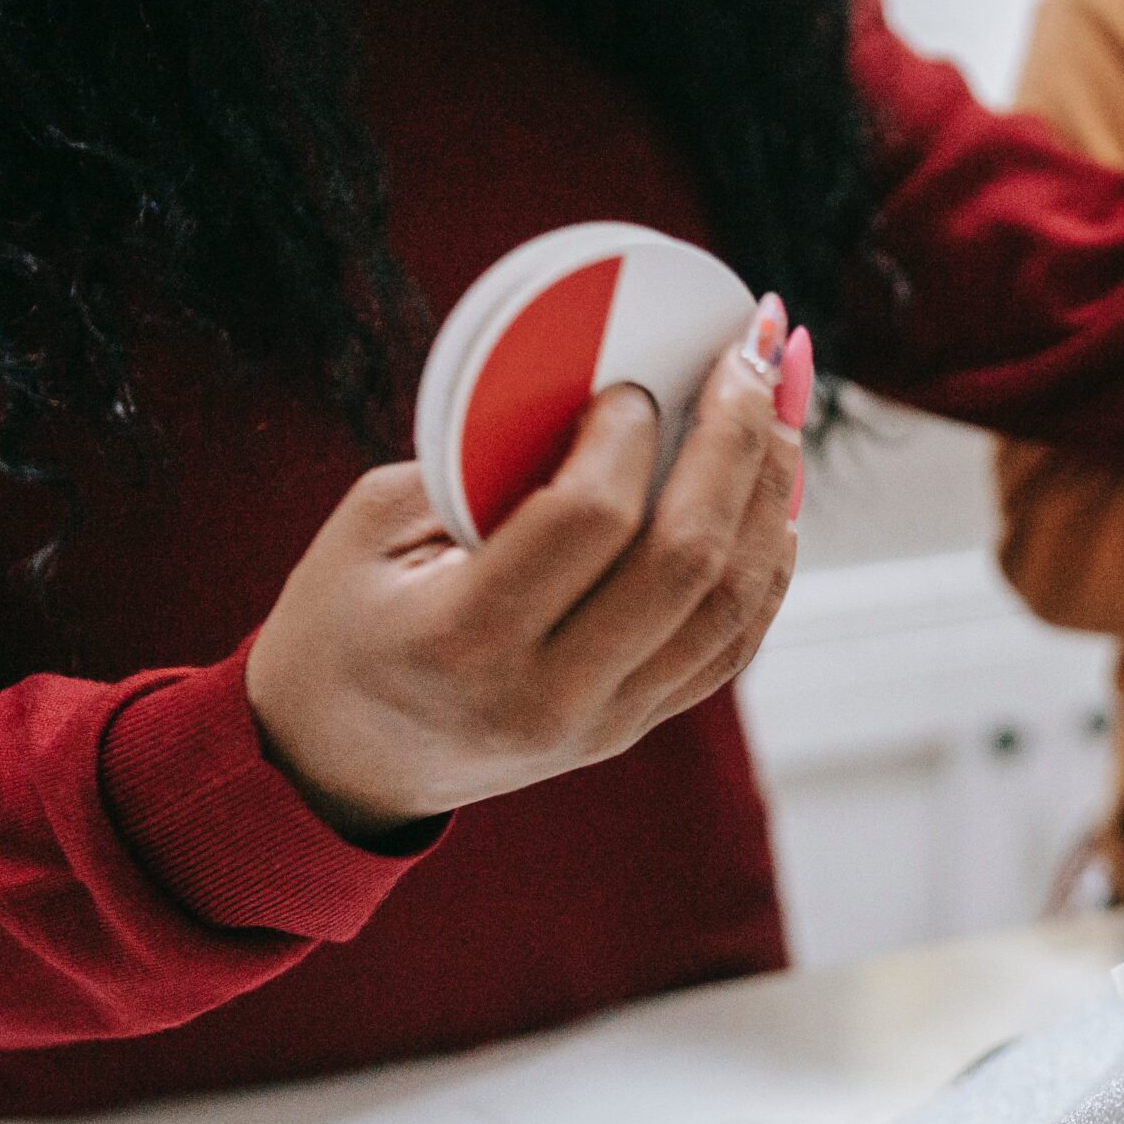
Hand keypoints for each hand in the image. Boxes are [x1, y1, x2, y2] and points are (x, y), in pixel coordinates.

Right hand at [247, 303, 808, 842]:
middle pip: (685, 562)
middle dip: (735, 445)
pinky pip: (729, 647)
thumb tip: (603, 384)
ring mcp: (602, 723)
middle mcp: (545, 694)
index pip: (586, 521)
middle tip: (754, 360)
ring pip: (728, 606)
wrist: (342, 763)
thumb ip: (476, 464)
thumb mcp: (369, 530)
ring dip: (771, 501)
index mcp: (460, 637)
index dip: (628, 438)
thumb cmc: (343, 621)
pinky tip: (776, 504)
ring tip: (781, 417)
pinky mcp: (634, 728)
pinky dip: (768, 571)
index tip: (635, 383)